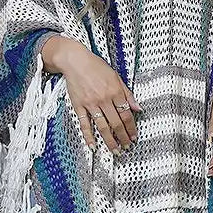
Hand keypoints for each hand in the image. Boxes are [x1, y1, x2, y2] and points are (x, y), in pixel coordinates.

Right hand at [41, 36, 139, 151]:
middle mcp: (104, 99)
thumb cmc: (96, 67)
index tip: (134, 136)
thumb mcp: (116, 77)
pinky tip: (93, 146)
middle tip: (127, 147)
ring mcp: (91, 104)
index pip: (126, 114)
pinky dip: (88, 136)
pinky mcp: (79, 106)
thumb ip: (127, 94)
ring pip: (103, 127)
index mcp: (115, 91)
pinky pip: (84, 124)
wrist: (75, 61)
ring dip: (110, 141)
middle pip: (116, 123)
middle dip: (123, 137)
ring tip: (116, 150)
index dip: (131, 128)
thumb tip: (138, 108)